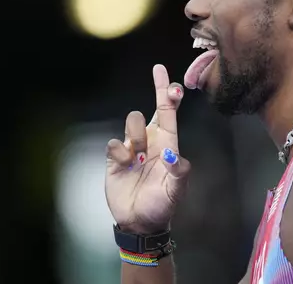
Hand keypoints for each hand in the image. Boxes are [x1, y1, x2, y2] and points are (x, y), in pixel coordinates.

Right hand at [105, 64, 191, 233]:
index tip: (162, 71)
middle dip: (156, 98)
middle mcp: (150, 140)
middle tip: (167, 91)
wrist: (139, 221)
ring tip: (138, 159)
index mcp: (168, 143)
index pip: (168, 111)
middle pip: (149, 110)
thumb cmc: (162, 204)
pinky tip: (124, 165)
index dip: (167, 90)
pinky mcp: (115, 158)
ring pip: (133, 121)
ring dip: (136, 136)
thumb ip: (178, 171)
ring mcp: (132, 148)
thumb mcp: (176, 190)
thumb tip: (171, 153)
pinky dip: (119, 152)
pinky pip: (114, 143)